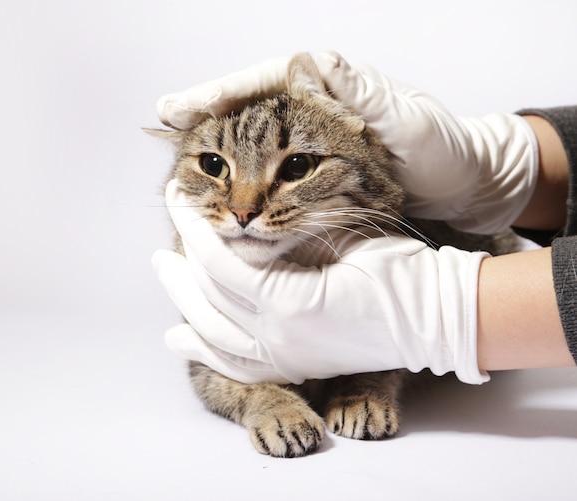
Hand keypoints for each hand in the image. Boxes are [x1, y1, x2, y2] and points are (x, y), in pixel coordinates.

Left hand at [153, 180, 489, 384]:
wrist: (435, 319)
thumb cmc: (401, 272)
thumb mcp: (345, 239)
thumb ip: (289, 235)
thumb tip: (244, 231)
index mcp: (292, 304)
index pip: (221, 263)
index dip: (196, 227)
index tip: (181, 197)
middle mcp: (280, 339)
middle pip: (207, 298)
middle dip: (181, 255)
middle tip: (173, 216)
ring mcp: (285, 359)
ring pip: (212, 333)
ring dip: (183, 299)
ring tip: (165, 268)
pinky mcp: (293, 365)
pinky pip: (236, 364)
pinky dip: (205, 350)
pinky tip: (182, 339)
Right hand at [157, 51, 537, 233]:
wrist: (459, 185)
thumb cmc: (438, 149)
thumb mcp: (401, 117)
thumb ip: (355, 90)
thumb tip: (304, 65)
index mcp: (328, 87)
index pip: (261, 81)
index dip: (216, 94)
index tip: (176, 110)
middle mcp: (312, 108)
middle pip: (245, 108)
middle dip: (206, 122)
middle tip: (169, 131)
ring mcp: (309, 141)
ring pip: (250, 139)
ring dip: (216, 151)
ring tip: (181, 161)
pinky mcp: (312, 170)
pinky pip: (266, 169)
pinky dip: (241, 177)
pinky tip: (222, 187)